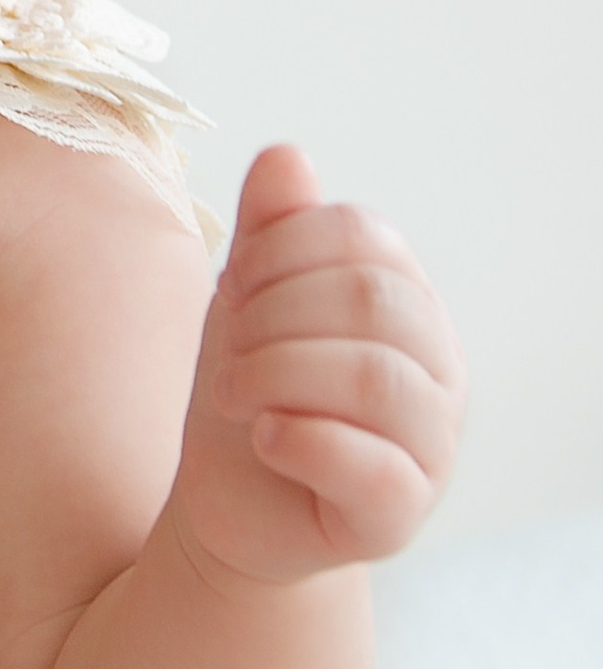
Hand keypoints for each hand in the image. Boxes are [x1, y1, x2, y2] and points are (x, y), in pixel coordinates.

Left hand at [175, 147, 464, 586]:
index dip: (280, 250)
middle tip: (229, 351)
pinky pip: (376, 470)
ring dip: (278, 375)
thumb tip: (286, 154)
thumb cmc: (251, 392)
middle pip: (372, 301)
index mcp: (407, 303)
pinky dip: (304, 441)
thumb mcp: (245, 300)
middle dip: (274, 315)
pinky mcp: (401, 514)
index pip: (364, 235)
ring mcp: (432, 446)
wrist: (231, 503)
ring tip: (234, 394)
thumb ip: (269, 232)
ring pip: (377, 379)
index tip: (235, 287)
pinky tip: (265, 436)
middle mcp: (439, 370)